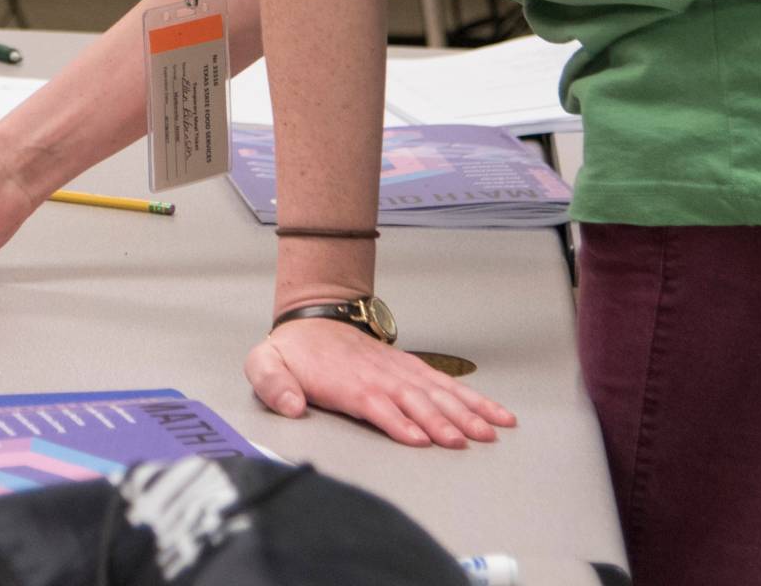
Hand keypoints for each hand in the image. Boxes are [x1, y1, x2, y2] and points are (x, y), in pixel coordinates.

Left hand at [245, 316, 517, 448]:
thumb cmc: (294, 352)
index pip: (376, 404)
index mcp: (347, 382)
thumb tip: (289, 405)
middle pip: (415, 401)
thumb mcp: (265, 364)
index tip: (419, 438)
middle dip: (440, 422)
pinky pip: (448, 385)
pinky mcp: (413, 371)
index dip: (398, 422)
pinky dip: (474, 399)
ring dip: (465, 412)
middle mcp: (380, 377)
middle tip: (463, 442)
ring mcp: (400, 372)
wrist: (313, 319)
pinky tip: (495, 414)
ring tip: (488, 432)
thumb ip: (273, 385)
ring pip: (438, 393)